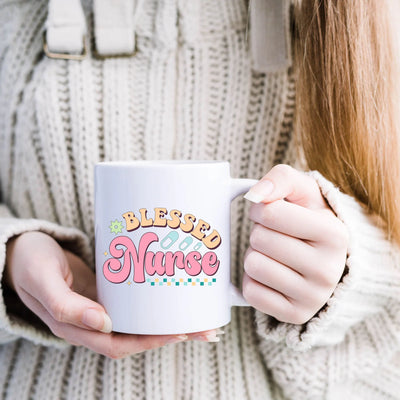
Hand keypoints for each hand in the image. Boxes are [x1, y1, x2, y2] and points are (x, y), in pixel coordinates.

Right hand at [4, 231, 220, 357]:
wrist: (20, 250)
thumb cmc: (29, 263)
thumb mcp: (43, 280)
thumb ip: (66, 305)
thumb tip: (103, 324)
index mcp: (74, 327)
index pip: (118, 344)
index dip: (150, 342)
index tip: (179, 332)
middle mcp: (91, 322)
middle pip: (136, 336)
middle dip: (170, 334)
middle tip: (204, 326)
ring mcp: (99, 307)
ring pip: (137, 322)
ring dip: (166, 320)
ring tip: (198, 312)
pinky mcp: (104, 292)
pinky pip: (132, 304)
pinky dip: (152, 305)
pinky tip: (171, 295)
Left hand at [242, 165, 348, 324]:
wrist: (324, 260)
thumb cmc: (308, 220)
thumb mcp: (303, 192)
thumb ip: (280, 179)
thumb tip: (254, 195)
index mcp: (334, 234)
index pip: (269, 212)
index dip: (261, 209)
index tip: (271, 213)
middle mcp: (328, 269)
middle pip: (259, 239)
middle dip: (259, 232)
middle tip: (275, 236)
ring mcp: (313, 297)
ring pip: (253, 265)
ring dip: (255, 255)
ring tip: (274, 255)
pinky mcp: (294, 314)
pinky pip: (251, 292)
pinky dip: (253, 280)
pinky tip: (271, 275)